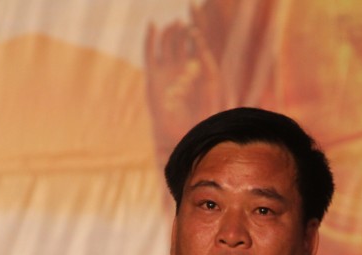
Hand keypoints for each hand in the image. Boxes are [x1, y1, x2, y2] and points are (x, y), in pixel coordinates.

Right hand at [144, 12, 223, 161]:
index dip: (197, 27)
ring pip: (166, 42)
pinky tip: (152, 24)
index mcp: (196, 67)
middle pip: (180, 38)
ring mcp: (165, 69)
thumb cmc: (200, 115)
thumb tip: (208, 44)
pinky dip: (149, 38)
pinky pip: (149, 53)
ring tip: (177, 24)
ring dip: (170, 31)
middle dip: (183, 28)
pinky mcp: (152, 75)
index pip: (196, 41)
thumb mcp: (212, 86)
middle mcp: (180, 66)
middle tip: (188, 21)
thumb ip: (211, 65)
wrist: (181, 133)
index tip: (200, 13)